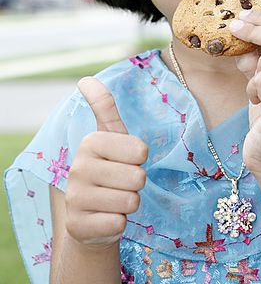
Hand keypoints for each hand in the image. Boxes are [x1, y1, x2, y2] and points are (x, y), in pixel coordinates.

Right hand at [65, 77, 147, 247]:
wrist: (91, 216)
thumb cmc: (110, 169)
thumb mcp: (111, 137)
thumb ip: (103, 106)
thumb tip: (84, 78)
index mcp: (90, 142)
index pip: (140, 151)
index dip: (140, 159)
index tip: (125, 160)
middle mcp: (78, 168)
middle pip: (138, 177)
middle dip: (136, 184)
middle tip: (120, 184)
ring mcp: (75, 198)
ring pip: (131, 201)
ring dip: (129, 204)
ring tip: (113, 200)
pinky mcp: (78, 226)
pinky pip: (119, 224)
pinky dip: (119, 224)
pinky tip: (105, 218)